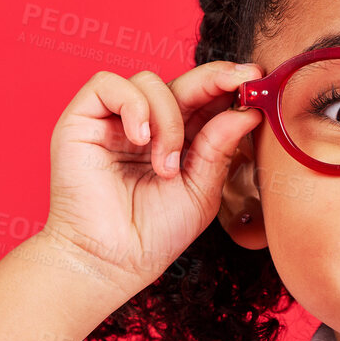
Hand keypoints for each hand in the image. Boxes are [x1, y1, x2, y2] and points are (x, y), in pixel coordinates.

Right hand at [43, 62, 263, 292]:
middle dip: (214, 80)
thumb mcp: (201, 191)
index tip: (257, 79)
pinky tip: (140, 139)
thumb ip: (220, 149)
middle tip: (241, 81)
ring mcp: (114, 120)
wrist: (111, 261)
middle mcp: (148, 125)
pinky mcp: (82, 119)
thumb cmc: (154, 234)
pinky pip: (109, 84)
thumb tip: (247, 112)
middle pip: (182, 83)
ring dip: (169, 119)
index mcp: (179, 140)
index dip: (229, 86)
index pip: (205, 101)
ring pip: (150, 82)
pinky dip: (133, 106)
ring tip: (166, 164)